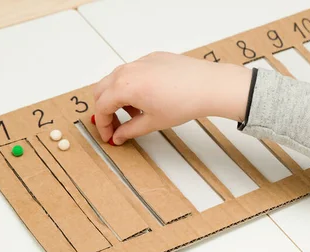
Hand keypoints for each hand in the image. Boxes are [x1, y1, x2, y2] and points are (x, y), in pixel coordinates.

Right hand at [93, 52, 251, 144]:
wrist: (207, 86)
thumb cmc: (184, 101)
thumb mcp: (153, 122)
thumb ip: (130, 130)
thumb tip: (119, 135)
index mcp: (124, 87)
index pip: (102, 107)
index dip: (103, 125)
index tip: (109, 136)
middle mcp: (128, 70)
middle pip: (102, 90)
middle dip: (105, 109)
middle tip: (116, 125)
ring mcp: (140, 62)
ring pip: (117, 79)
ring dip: (118, 97)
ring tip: (136, 113)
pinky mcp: (152, 58)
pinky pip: (133, 71)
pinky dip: (132, 85)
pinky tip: (148, 98)